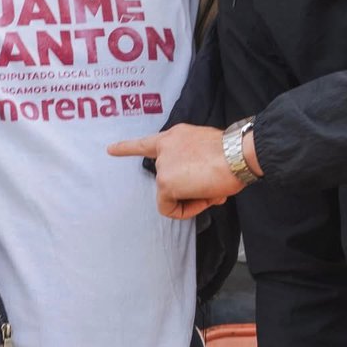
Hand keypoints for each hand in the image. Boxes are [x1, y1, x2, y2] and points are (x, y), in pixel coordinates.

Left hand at [108, 124, 243, 218]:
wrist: (237, 154)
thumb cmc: (233, 154)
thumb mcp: (210, 152)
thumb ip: (197, 167)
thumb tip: (205, 190)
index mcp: (176, 136)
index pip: (147, 143)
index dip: (127, 148)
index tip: (110, 150)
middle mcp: (165, 147)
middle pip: (168, 180)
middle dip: (189, 190)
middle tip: (212, 189)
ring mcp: (163, 165)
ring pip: (172, 195)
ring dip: (193, 199)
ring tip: (213, 190)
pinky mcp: (164, 182)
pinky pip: (171, 208)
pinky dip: (187, 210)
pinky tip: (203, 198)